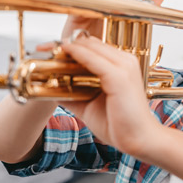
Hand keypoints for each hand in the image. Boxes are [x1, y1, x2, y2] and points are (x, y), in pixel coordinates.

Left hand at [58, 36, 160, 155]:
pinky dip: (76, 54)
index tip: (49, 48)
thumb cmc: (119, 124)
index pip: (93, 46)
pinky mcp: (119, 76)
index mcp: (121, 65)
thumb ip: (74, 93)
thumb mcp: (90, 104)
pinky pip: (93, 59)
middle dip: (65, 43)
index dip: (71, 45)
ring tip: (48, 49)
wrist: (140, 139)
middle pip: (90, 43)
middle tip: (42, 47)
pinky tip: (63, 53)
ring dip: (68, 47)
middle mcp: (125, 61)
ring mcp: (124, 66)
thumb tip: (51, 89)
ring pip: (91, 47)